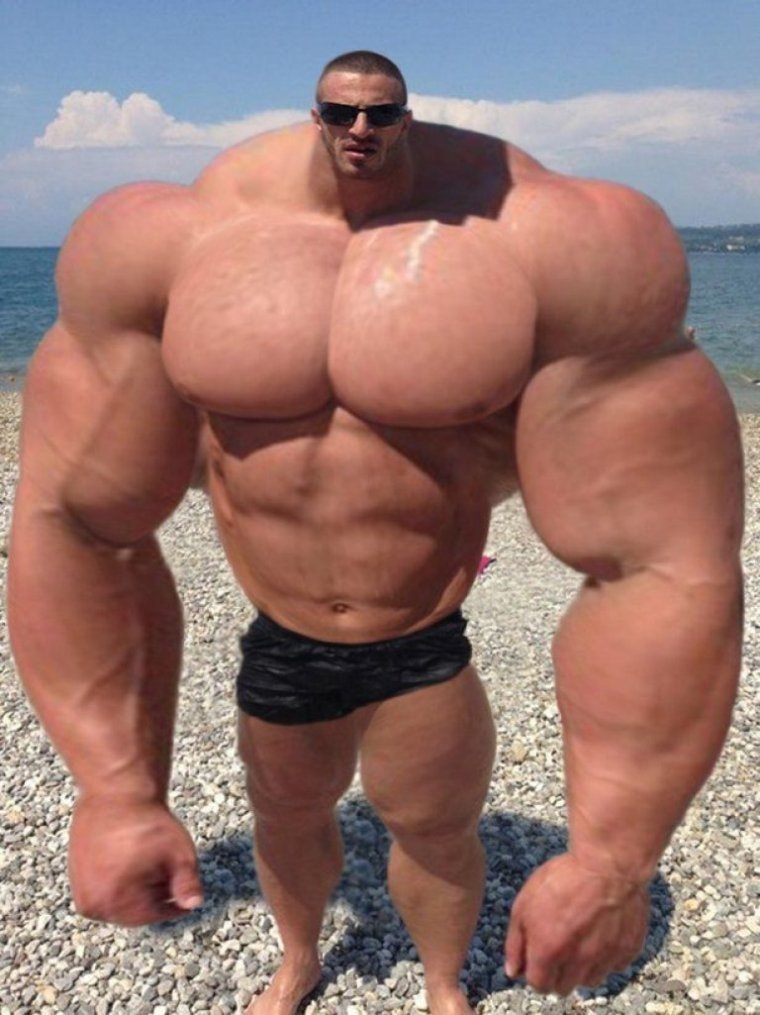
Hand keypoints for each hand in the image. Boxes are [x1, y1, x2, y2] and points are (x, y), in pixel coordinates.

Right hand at [68, 795, 203, 925]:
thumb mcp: (178, 852)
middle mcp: (91, 903)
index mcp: (114, 901)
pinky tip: (131, 857)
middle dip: (153, 896)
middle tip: (167, 872)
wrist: (116, 792)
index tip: (185, 895)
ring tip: (148, 860)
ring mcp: (80, 889)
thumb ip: (187, 883)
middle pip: (133, 911)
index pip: (152, 915)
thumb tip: (194, 905)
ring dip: (136, 888)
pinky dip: (118, 879)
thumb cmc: (148, 821)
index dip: (174, 905)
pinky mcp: (75, 875)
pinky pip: (103, 887)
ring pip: (118, 900)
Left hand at [504, 852, 648, 994]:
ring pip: (589, 980)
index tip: (536, 956)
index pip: (538, 984)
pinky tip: (600, 931)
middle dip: (555, 972)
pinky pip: (613, 965)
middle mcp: (578, 963)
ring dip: (580, 968)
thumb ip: (516, 941)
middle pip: (563, 987)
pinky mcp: (628, 950)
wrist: (608, 863)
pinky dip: (605, 956)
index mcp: (549, 952)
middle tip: (557, 946)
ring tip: (579, 938)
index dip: (534, 970)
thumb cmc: (563, 877)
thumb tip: (513, 970)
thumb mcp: (524, 903)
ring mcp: (605, 959)